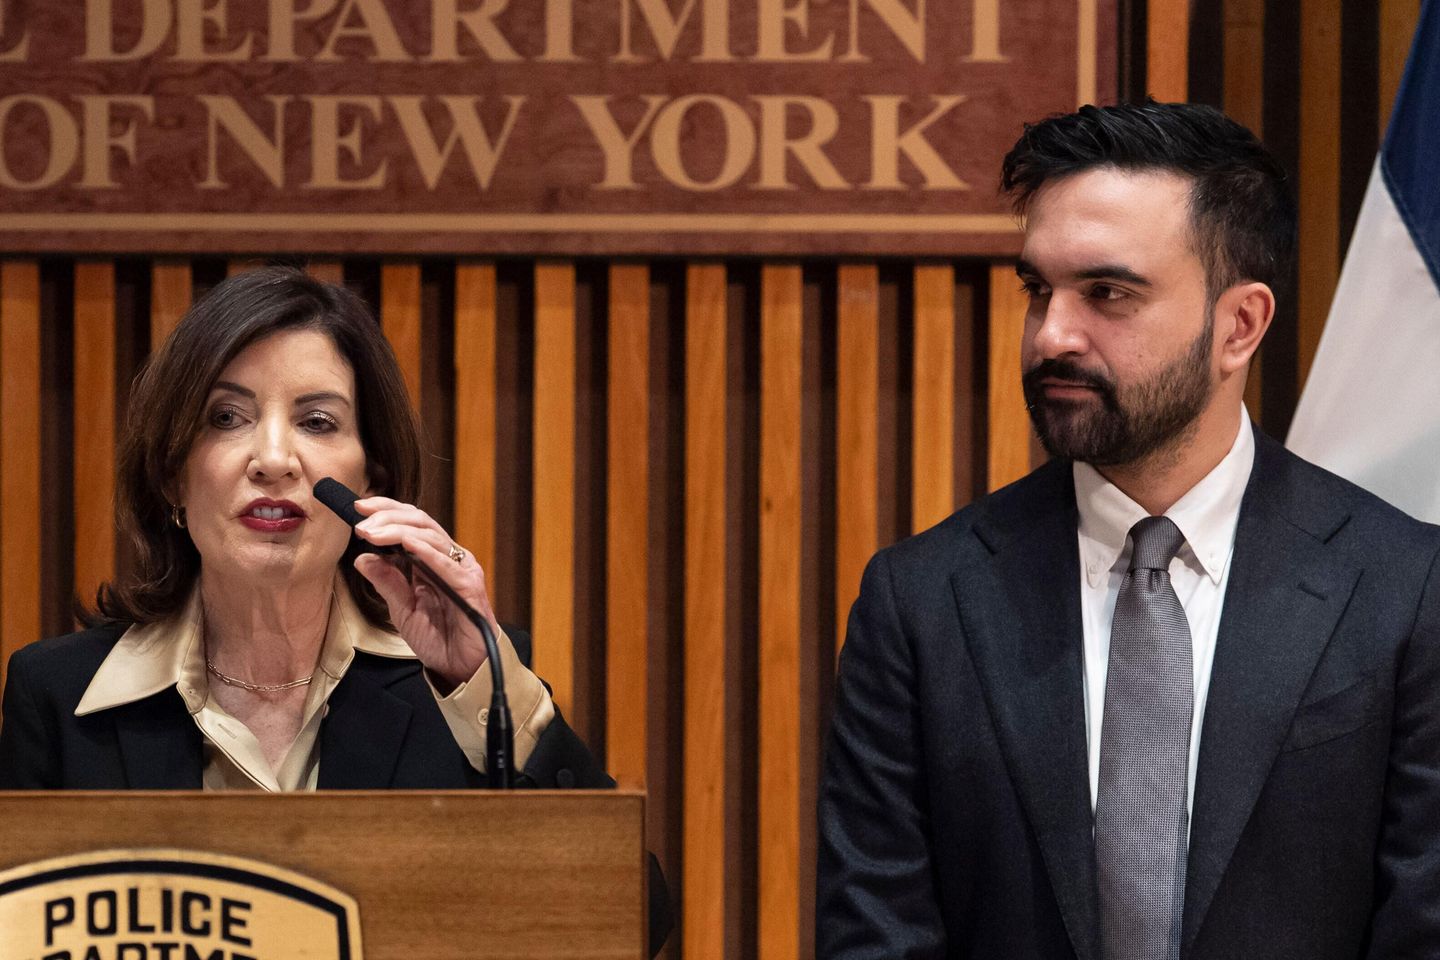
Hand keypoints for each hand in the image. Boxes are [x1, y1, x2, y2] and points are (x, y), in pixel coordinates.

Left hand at [350, 496, 497, 690]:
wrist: (461, 668)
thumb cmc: (438, 638)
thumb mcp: (402, 608)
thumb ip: (387, 582)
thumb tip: (362, 557)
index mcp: (433, 559)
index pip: (410, 523)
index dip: (386, 510)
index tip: (358, 508)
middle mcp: (448, 558)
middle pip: (420, 521)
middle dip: (388, 515)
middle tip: (361, 519)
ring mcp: (460, 569)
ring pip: (430, 535)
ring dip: (398, 530)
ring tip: (372, 533)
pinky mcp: (469, 585)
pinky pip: (446, 563)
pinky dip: (425, 550)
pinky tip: (406, 543)